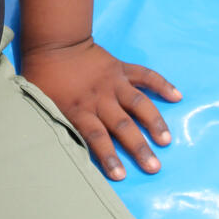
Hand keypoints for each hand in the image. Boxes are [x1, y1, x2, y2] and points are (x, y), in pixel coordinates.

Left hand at [21, 38, 179, 178]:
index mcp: (78, 109)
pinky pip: (145, 75)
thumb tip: (57, 148)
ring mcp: (113, 83)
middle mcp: (99, 99)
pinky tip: (177, 96)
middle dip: (139, 148)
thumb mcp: (42, 103)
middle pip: (122, 126)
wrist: (54, 42)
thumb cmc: (44, 77)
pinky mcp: (121, 68)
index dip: (109, 157)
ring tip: (166, 140)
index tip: (121, 176)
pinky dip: (162, 84)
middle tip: (154, 167)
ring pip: (139, 104)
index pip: (96, 138)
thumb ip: (55, 124)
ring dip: (154, 122)